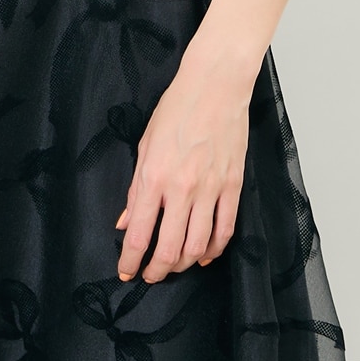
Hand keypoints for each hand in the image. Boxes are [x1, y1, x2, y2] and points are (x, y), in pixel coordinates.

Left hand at [114, 51, 252, 284]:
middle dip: (156, 271)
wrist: (215, 86)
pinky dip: (213, 250)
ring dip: (183, 264)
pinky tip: (203, 254)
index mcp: (155, 175)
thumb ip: (136, 188)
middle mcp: (182, 188)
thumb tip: (127, 221)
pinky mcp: (233, 186)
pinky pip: (225, 231)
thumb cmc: (177, 108)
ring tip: (174, 265)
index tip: (126, 271)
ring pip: (197, 247)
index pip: (139, 233)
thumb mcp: (145, 144)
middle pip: (169, 249)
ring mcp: (210, 189)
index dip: (130, 260)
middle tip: (150, 275)